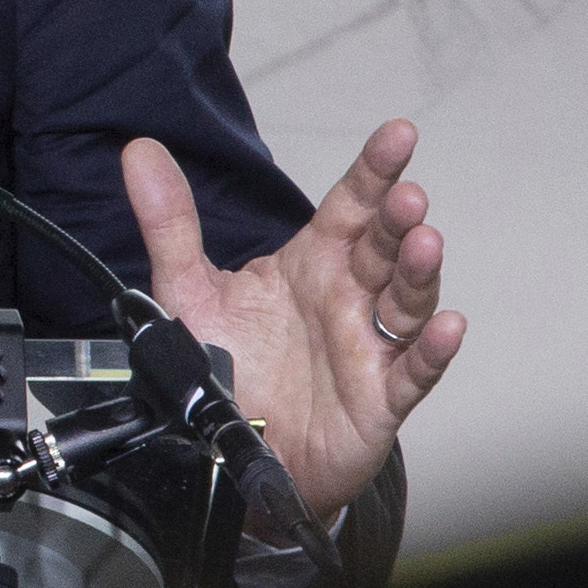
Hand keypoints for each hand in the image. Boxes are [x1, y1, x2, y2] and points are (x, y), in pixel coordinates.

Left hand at [120, 121, 458, 521]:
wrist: (233, 451)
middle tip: (406, 197)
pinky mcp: (379, 397)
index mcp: (312, 264)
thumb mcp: (187, 291)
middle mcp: (347, 297)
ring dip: (420, 272)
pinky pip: (413, 371)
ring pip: (406, 301)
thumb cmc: (227, 370)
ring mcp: (368, 345)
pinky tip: (448, 326)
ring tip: (425, 243)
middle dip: (399, 220)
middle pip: (384, 248)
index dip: (374, 172)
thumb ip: (169, 223)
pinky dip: (433, 350)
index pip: (351, 206)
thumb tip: (139, 153)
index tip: (397, 136)